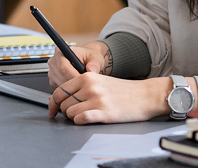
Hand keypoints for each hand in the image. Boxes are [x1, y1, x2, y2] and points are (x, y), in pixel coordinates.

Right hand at [47, 41, 111, 90]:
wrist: (86, 60)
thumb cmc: (89, 57)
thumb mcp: (95, 58)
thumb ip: (94, 64)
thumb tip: (91, 70)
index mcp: (60, 52)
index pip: (63, 67)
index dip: (74, 76)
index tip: (84, 82)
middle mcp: (53, 62)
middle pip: (61, 77)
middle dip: (74, 84)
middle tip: (86, 86)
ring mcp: (51, 72)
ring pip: (60, 85)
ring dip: (72, 88)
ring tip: (82, 85)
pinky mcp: (52, 81)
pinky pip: (59, 91)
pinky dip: (69, 91)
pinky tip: (77, 87)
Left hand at [47, 74, 172, 123]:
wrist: (144, 95)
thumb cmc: (122, 90)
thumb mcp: (98, 82)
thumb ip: (77, 88)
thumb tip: (55, 98)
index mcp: (86, 77)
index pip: (59, 91)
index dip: (53, 103)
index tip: (52, 110)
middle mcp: (90, 86)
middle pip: (63, 104)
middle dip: (67, 111)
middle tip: (77, 112)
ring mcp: (97, 99)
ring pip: (70, 113)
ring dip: (74, 117)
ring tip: (86, 114)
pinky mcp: (104, 112)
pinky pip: (81, 119)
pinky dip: (80, 121)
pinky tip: (88, 119)